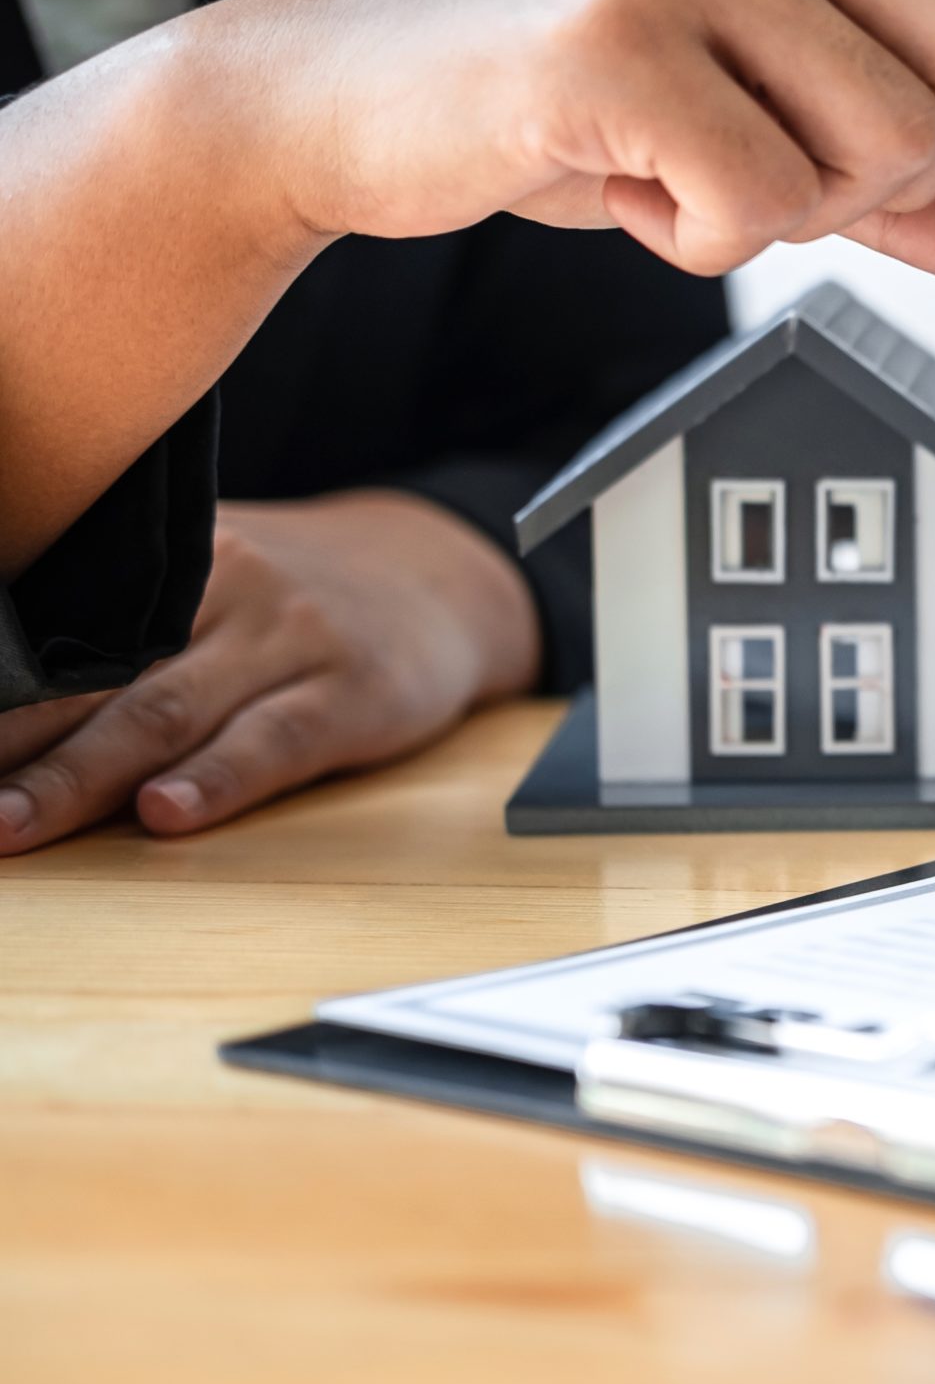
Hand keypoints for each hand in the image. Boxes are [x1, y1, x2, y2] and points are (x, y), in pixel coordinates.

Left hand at [0, 492, 537, 853]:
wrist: (441, 580)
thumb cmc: (290, 596)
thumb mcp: (201, 572)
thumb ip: (111, 616)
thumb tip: (2, 673)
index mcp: (167, 557)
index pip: (52, 626)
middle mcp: (223, 584)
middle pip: (93, 675)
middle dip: (6, 744)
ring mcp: (290, 638)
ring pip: (167, 711)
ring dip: (80, 776)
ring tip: (14, 825)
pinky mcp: (353, 693)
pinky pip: (274, 741)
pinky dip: (217, 781)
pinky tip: (167, 814)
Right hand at [212, 0, 934, 290]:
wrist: (327, 99)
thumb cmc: (539, 97)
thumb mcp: (739, 101)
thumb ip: (885, 159)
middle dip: (918, 184)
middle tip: (807, 204)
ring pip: (884, 140)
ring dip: (801, 211)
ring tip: (687, 178)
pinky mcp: (614, 37)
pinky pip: (764, 199)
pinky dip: (706, 238)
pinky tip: (624, 188)